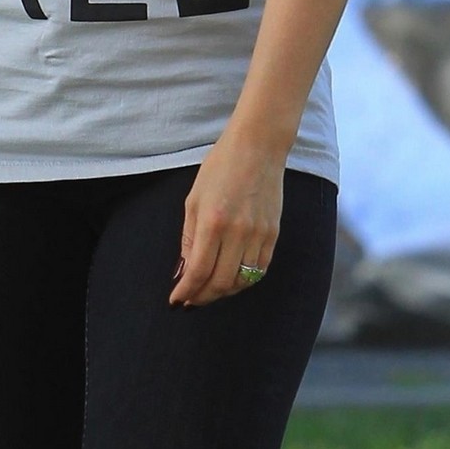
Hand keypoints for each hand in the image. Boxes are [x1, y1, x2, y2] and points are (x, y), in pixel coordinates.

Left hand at [169, 129, 284, 307]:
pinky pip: (259, 270)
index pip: (198, 272)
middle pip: (220, 282)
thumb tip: (184, 272)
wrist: (258, 147)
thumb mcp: (193, 200)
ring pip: (241, 281)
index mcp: (212, 222)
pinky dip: (244, 281)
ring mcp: (259, 234)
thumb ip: (188, 239)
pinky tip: (231, 278)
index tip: (176, 300)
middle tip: (190, 300)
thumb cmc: (220, 168)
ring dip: (222, 291)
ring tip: (208, 290)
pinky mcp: (273, 234)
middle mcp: (238, 232)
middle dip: (202, 297)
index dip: (186, 291)